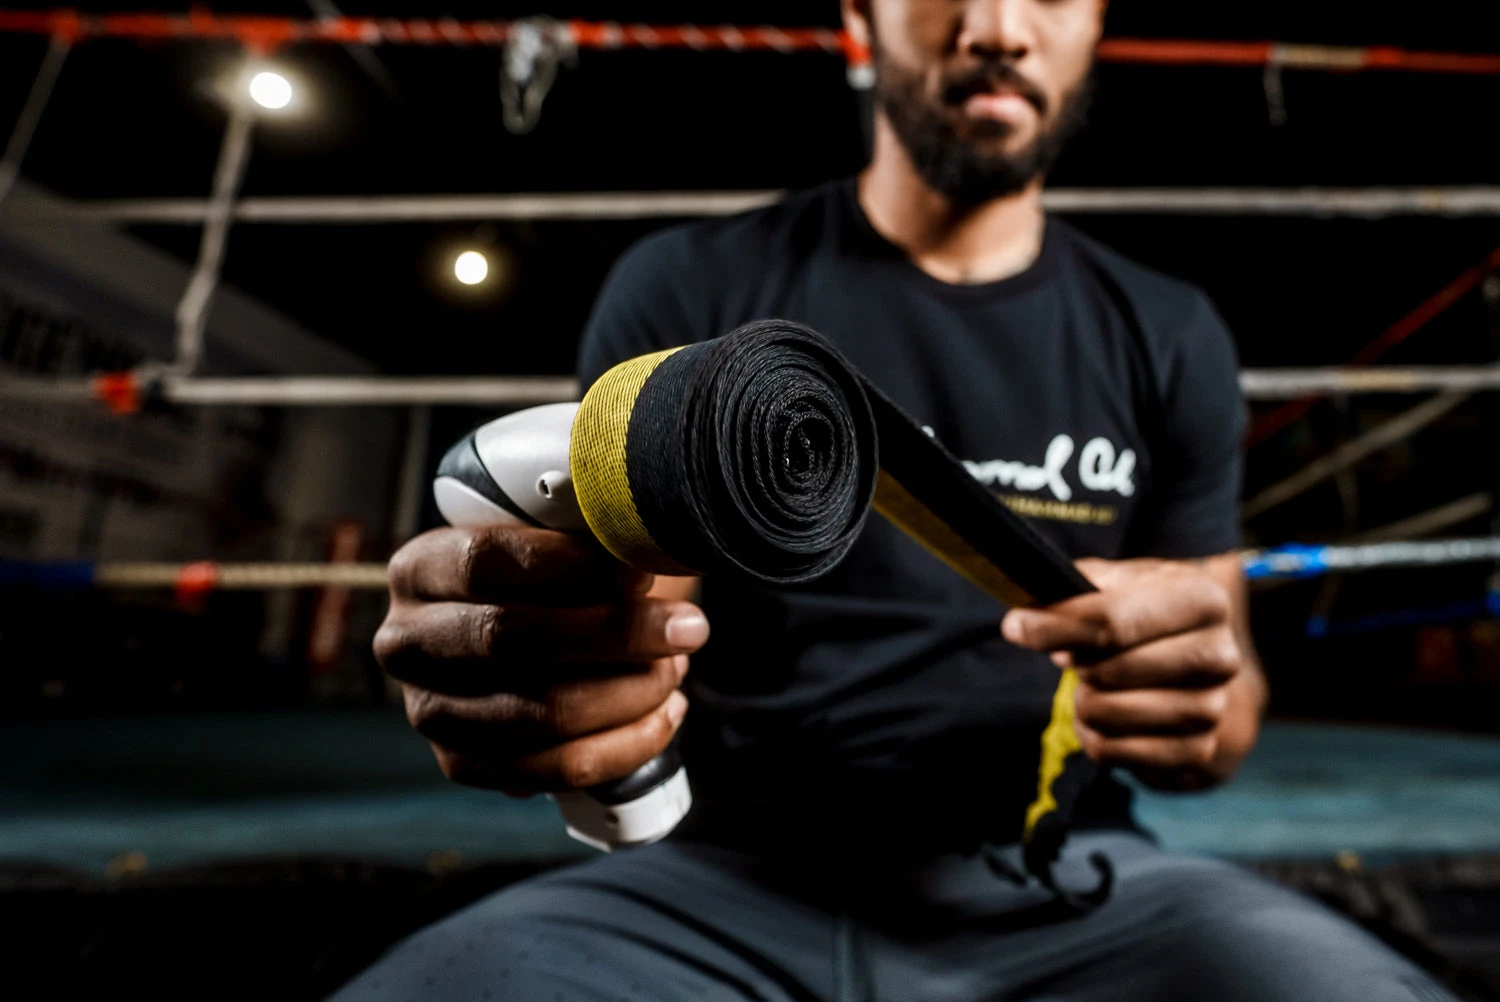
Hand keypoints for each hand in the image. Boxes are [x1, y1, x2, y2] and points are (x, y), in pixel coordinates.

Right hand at [374, 526, 708, 794]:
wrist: (530, 630)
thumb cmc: (557, 574)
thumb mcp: (563, 536)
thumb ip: (592, 535)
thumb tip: (644, 552)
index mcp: (419, 569)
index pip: (485, 564)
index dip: (570, 568)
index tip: (640, 573)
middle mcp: (406, 643)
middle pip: (512, 639)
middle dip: (615, 635)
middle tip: (687, 627)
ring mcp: (429, 712)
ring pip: (541, 712)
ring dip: (630, 692)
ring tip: (677, 667)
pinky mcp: (464, 764)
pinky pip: (556, 769)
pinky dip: (626, 744)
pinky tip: (665, 712)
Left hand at [1000, 556, 1261, 790]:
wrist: (1196, 660)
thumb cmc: (1147, 613)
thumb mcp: (1120, 582)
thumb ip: (1077, 587)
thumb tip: (1027, 615)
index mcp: (1203, 600)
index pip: (1113, 621)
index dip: (1055, 626)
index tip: (1016, 626)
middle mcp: (1219, 655)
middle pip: (1107, 670)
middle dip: (1075, 663)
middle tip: (1072, 656)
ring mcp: (1211, 708)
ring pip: (1105, 713)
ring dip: (1083, 700)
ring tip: (1092, 684)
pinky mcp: (1195, 751)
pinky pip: (1111, 751)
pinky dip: (1091, 734)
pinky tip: (1102, 716)